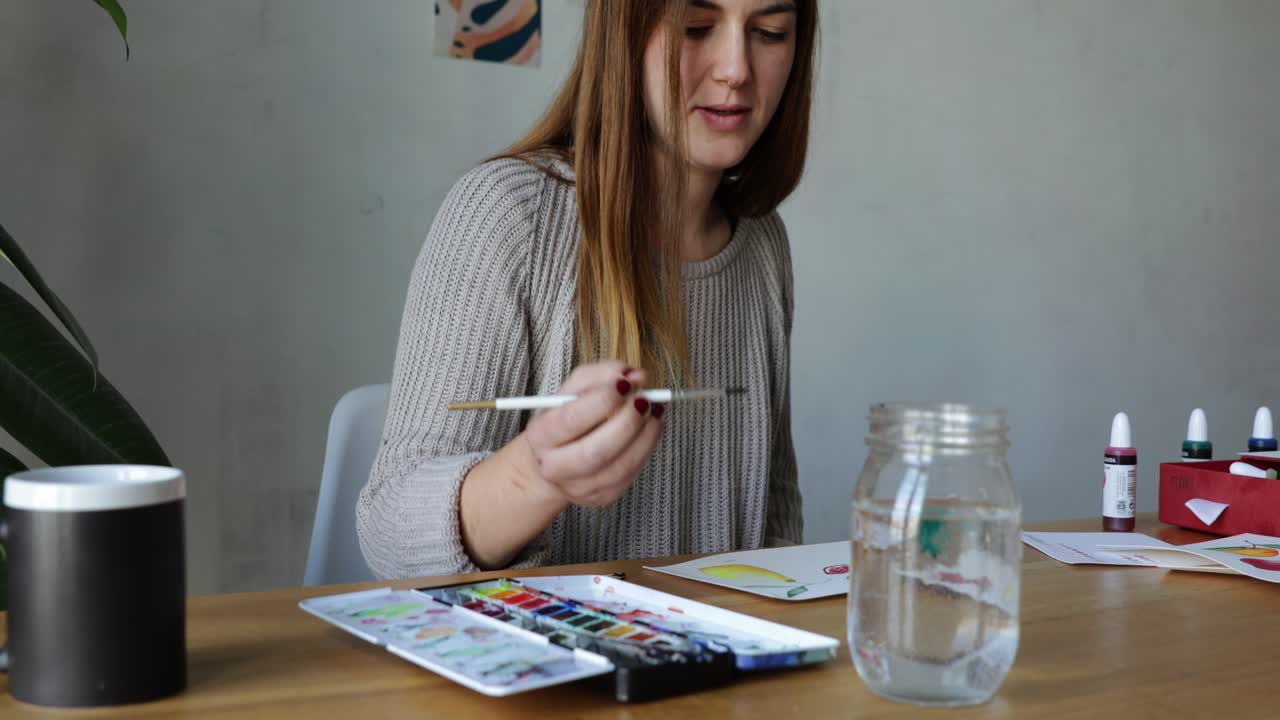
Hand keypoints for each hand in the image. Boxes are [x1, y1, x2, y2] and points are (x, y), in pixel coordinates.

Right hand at [519, 360, 664, 506]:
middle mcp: (554, 467)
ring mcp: (579, 487)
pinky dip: (648, 447)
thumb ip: (601, 375)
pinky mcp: (602, 496)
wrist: (555, 459)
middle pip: (596, 452)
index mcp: (541, 436)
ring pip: (620, 466)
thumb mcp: (574, 389)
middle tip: (644, 399)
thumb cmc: (565, 417)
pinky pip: (631, 474)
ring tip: (653, 409)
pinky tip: (652, 427)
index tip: (624, 384)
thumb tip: (634, 375)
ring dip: (645, 435)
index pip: (570, 420)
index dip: (601, 401)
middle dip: (627, 423)